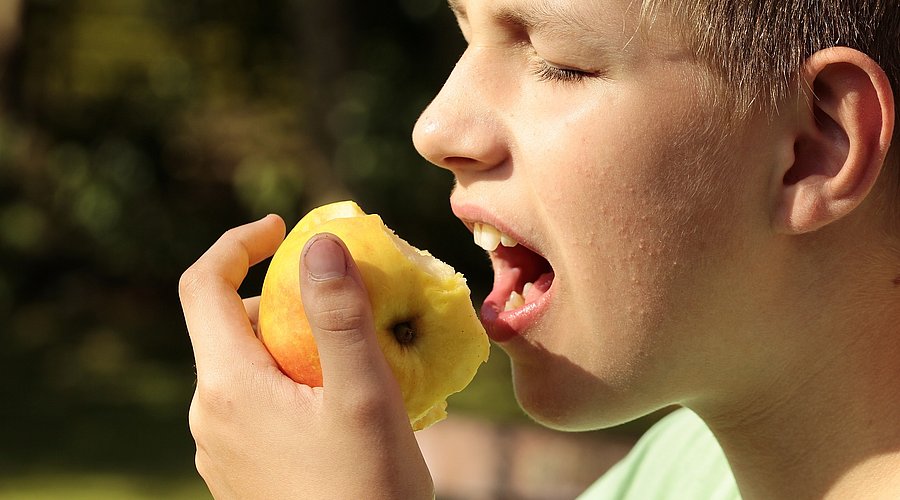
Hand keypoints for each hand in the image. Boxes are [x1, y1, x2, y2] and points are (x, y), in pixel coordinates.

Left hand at [179, 215, 433, 498]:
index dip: (237, 243)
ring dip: (289, 343)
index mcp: (228, 387)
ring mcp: (221, 450)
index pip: (203, 286)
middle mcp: (210, 416)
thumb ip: (339, 316)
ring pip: (246, 368)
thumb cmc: (368, 490)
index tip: (283, 229)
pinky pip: (254, 405)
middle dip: (280, 298)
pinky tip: (338, 404)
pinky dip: (289, 382)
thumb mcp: (364, 397)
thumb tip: (320, 242)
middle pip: (229, 326)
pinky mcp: (241, 473)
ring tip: (350, 356)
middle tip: (340, 298)